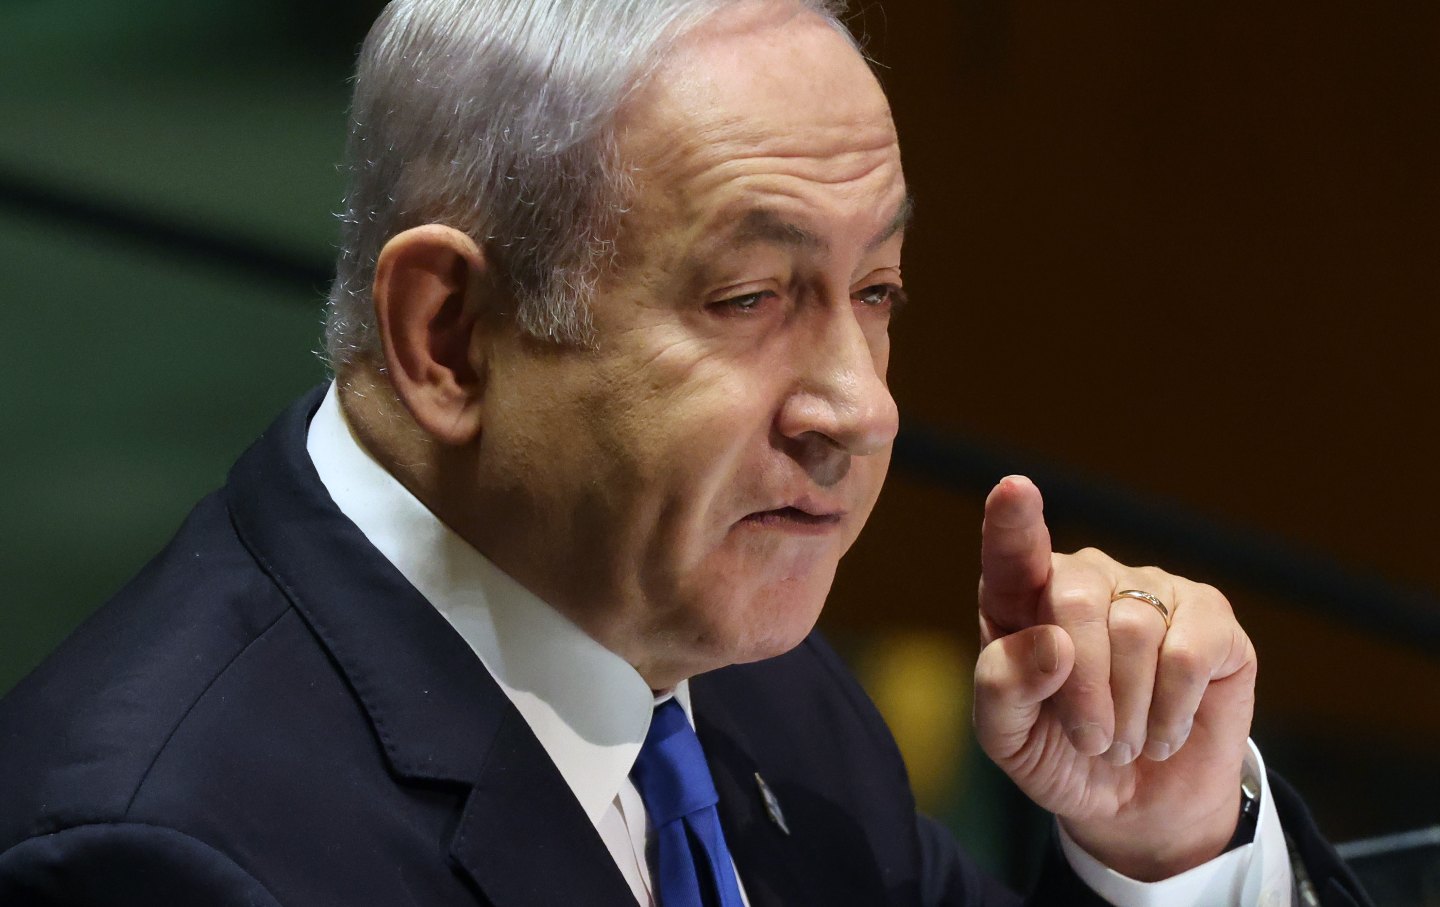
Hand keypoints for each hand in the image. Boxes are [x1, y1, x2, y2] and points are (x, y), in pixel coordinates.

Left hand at [972, 476, 1257, 880]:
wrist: (1138, 803)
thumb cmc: (1060, 754)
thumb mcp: (1008, 739)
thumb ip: (1003, 690)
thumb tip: (1051, 644)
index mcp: (1019, 598)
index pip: (1012, 549)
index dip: (1012, 521)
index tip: (1014, 490)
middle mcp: (1083, 578)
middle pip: (1076, 600)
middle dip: (1082, 687)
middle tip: (1091, 740)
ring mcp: (1149, 588)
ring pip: (1135, 630)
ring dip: (1129, 711)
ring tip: (1125, 739)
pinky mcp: (1209, 615)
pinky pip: (1190, 651)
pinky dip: (1173, 709)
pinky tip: (1164, 729)